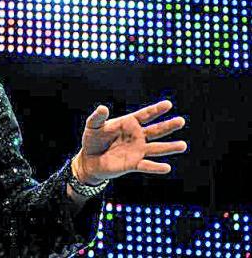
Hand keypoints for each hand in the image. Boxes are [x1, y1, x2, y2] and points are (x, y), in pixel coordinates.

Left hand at [72, 100, 186, 184]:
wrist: (89, 159)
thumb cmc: (93, 139)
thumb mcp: (93, 126)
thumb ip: (98, 117)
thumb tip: (102, 107)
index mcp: (129, 123)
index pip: (145, 115)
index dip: (156, 110)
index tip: (168, 104)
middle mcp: (137, 136)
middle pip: (156, 130)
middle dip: (168, 126)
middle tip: (181, 121)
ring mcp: (137, 150)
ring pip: (157, 148)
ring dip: (169, 147)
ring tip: (183, 145)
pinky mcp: (134, 164)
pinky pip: (147, 166)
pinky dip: (156, 167)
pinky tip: (166, 167)